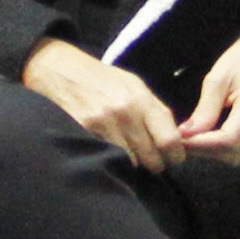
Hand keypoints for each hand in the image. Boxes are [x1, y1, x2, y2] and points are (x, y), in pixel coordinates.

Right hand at [18, 40, 178, 172]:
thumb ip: (155, 111)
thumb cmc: (103, 80)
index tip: (174, 159)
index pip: (169, 140)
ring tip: (132, 158)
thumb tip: (176, 139)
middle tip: (153, 162)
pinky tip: (112, 156)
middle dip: (156, 164)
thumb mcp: (134, 85)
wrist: (63, 72)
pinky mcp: (85, 135)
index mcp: (141, 99)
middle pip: (152, 158)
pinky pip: (108, 160)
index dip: (176, 155)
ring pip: (131, 164)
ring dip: (134, 166)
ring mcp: (103, 126)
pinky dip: (113, 163)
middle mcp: (124, 113)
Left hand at [177, 28, 239, 160]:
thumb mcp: (218, 77)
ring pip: (239, 155)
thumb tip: (186, 133)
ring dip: (214, 151)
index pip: (228, 140)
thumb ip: (205, 108)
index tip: (179, 140)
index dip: (202, 145)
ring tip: (194, 137)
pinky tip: (211, 136)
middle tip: (181, 139)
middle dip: (204, 150)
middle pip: (233, 152)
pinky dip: (226, 148)